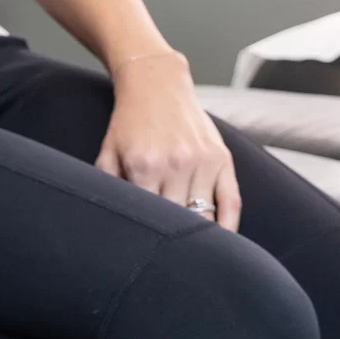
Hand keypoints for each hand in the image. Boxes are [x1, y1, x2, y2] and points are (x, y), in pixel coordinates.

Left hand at [96, 50, 242, 233]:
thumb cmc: (129, 123)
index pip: (150, 219)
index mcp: (144, 166)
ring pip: (205, 217)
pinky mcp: (222, 158)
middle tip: (168, 255)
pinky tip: (223, 241)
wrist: (156, 83)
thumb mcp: (107, 153)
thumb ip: (107, 188)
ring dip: (198, 235)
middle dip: (172, 239)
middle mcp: (175, 165)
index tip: (147, 249)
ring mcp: (202, 162)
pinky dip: (229, 226)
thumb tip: (114, 224)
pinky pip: (232, 202)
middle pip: (178, 222)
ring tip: (191, 249)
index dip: (148, 237)